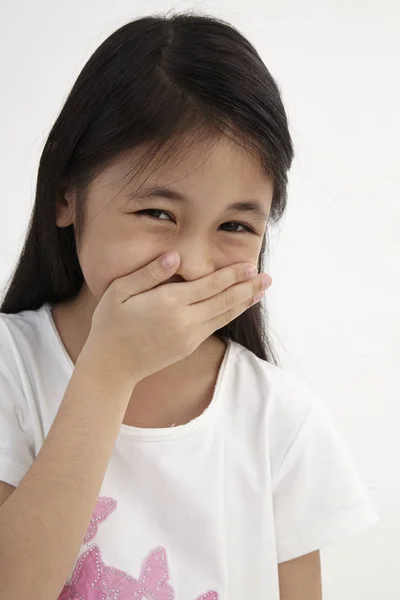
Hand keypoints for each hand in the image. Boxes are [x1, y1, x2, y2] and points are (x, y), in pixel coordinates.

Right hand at [81, 252, 271, 383]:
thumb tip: (176, 256)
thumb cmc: (110, 324)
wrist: (111, 366)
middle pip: (224, 300)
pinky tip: (239, 306)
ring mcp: (189, 335)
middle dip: (248, 287)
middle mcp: (185, 320)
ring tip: (262, 291)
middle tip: (267, 277)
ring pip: (224, 315)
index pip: (210, 284)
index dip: (232, 274)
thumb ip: (149, 273)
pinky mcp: (189, 346)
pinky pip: (215, 326)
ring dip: (245, 302)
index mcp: (169, 302)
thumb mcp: (120, 291)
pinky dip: (231, 314)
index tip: (250, 265)